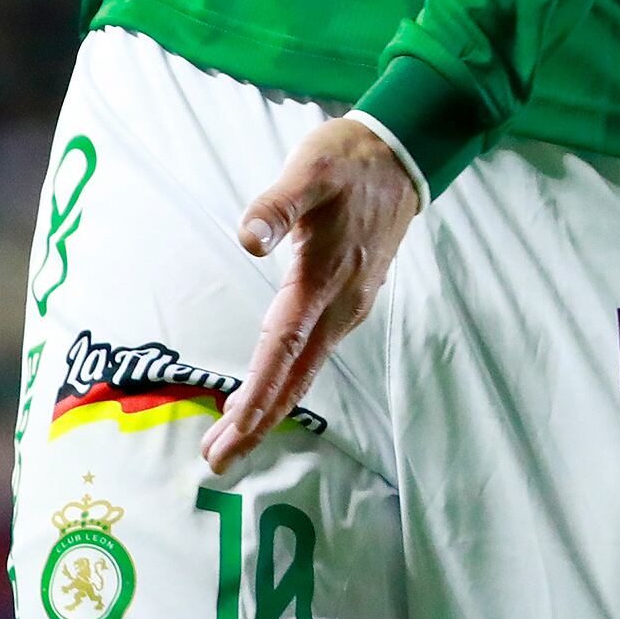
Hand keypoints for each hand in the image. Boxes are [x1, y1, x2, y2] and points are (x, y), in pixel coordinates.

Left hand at [203, 117, 423, 472]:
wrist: (400, 158)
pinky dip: (288, 381)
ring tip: (233, 437)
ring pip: (305, 369)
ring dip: (270, 406)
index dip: (259, 392)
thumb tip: (248, 238)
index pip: (284, 347)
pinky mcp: (351, 301)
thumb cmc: (348, 162)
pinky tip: (271, 391)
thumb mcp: (309, 169)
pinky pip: (315, 354)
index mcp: (324, 278)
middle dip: (258, 421)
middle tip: (218, 460)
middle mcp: (340, 304)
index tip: (233, 430)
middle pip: (295, 375)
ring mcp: (349, 306)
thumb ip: (277, 205)